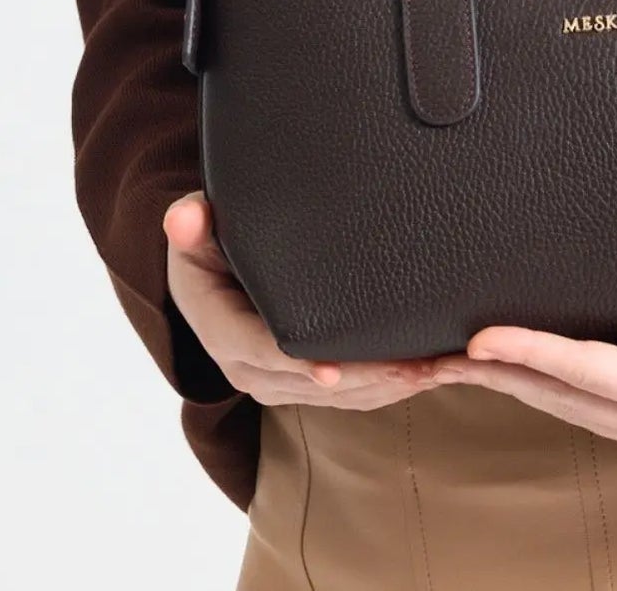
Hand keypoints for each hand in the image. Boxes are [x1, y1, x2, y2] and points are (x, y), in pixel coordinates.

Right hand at [163, 191, 451, 408]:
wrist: (205, 276)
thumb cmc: (205, 246)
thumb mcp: (193, 231)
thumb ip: (191, 224)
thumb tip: (184, 219)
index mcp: (222, 332)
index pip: (264, 352)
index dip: (299, 362)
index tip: (333, 370)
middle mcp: (248, 367)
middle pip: (311, 384)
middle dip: (363, 379)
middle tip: (414, 368)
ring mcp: (276, 382)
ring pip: (336, 397)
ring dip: (384, 387)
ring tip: (431, 371)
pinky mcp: (300, 384)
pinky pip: (347, 396)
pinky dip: (385, 389)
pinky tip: (423, 375)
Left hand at [420, 256, 616, 473]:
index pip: (589, 370)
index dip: (532, 350)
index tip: (482, 338)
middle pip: (558, 397)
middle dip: (496, 374)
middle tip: (438, 353)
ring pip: (564, 408)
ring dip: (512, 384)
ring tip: (462, 360)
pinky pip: (583, 410)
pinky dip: (542, 390)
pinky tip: (523, 375)